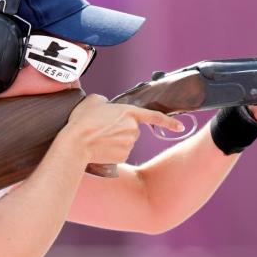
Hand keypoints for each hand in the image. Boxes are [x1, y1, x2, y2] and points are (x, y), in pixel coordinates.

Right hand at [63, 94, 184, 163]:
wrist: (76, 143)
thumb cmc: (83, 120)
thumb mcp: (94, 101)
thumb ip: (107, 103)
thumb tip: (108, 108)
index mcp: (129, 112)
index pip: (154, 116)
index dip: (169, 122)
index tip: (180, 126)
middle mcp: (133, 129)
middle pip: (132, 128)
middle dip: (120, 128)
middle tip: (102, 126)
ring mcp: (129, 143)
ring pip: (126, 141)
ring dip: (116, 139)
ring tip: (98, 136)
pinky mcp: (123, 156)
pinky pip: (121, 152)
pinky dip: (112, 150)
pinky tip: (100, 147)